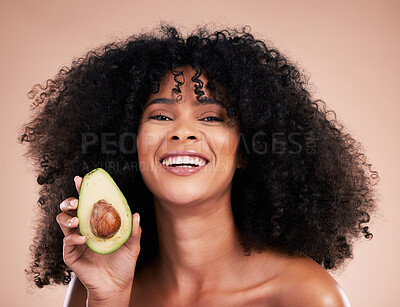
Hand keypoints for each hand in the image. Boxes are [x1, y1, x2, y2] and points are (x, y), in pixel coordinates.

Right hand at [56, 176, 140, 301]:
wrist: (116, 285)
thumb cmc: (124, 263)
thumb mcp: (132, 245)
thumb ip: (134, 231)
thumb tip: (136, 215)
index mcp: (97, 222)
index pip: (88, 203)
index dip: (82, 190)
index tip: (80, 179)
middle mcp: (84, 228)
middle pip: (69, 209)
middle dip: (69, 202)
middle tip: (76, 202)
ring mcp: (76, 241)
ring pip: (62, 222)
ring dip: (67, 218)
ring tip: (77, 220)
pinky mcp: (71, 254)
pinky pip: (67, 242)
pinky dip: (73, 238)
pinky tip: (84, 238)